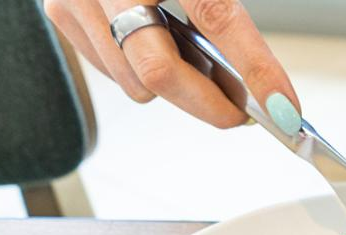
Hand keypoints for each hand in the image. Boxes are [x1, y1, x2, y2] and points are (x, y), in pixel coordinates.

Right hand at [45, 0, 300, 132]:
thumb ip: (225, 13)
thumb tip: (265, 86)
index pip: (217, 16)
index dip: (256, 69)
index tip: (284, 108)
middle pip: (161, 70)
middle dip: (210, 104)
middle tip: (245, 110)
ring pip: (136, 82)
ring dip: (179, 89)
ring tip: (200, 66)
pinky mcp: (62, 12)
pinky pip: (114, 73)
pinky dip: (144, 73)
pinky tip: (160, 47)